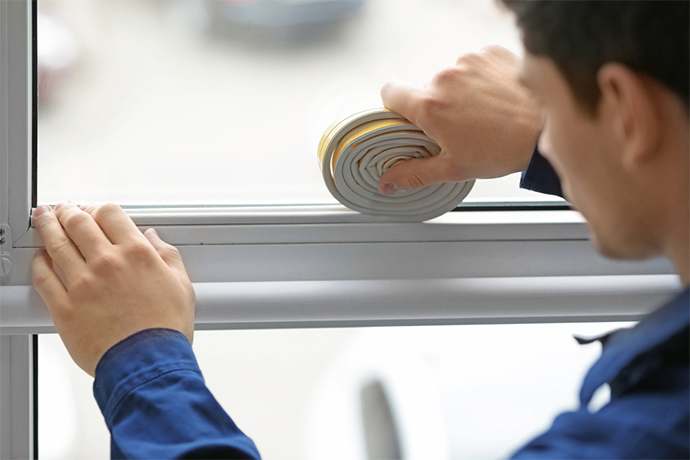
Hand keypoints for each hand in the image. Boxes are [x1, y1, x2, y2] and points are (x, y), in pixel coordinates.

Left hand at [31, 203, 194, 376]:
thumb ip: (167, 256)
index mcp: (137, 254)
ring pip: (57, 243)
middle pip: (79, 223)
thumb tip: (153, 239)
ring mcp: (83, 284)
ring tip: (43, 217)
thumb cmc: (166, 329)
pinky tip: (39, 257)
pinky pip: (43, 277)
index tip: (96, 212)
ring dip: (48, 225)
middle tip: (64, 209)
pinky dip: (39, 262)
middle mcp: (108, 263)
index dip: (100, 209)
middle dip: (69, 211)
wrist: (147, 363)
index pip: (110, 214)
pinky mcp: (65, 307)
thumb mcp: (181, 286)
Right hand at [378, 45, 542, 194]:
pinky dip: (479, 80)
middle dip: (437, 107)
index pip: (390, 93)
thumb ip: (413, 174)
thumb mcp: (452, 169)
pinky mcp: (489, 54)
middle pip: (426, 90)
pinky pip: (473, 65)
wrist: (545, 128)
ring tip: (481, 114)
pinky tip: (494, 99)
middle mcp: (445, 78)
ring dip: (459, 92)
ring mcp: (468, 63)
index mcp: (430, 106)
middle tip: (458, 128)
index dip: (396, 107)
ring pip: (451, 77)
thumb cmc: (503, 150)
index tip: (409, 118)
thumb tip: (386, 183)